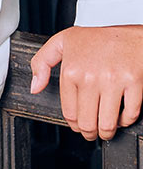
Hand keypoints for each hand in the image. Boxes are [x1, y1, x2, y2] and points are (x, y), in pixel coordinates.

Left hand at [29, 24, 142, 139]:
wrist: (129, 34)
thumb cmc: (99, 39)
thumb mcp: (62, 42)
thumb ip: (41, 62)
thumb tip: (34, 87)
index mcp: (71, 70)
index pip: (69, 112)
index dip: (74, 125)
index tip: (78, 126)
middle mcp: (90, 76)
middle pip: (87, 123)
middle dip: (90, 133)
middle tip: (92, 133)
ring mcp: (113, 80)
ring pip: (107, 124)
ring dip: (107, 132)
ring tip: (106, 130)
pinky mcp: (133, 82)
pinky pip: (130, 114)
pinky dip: (126, 121)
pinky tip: (121, 117)